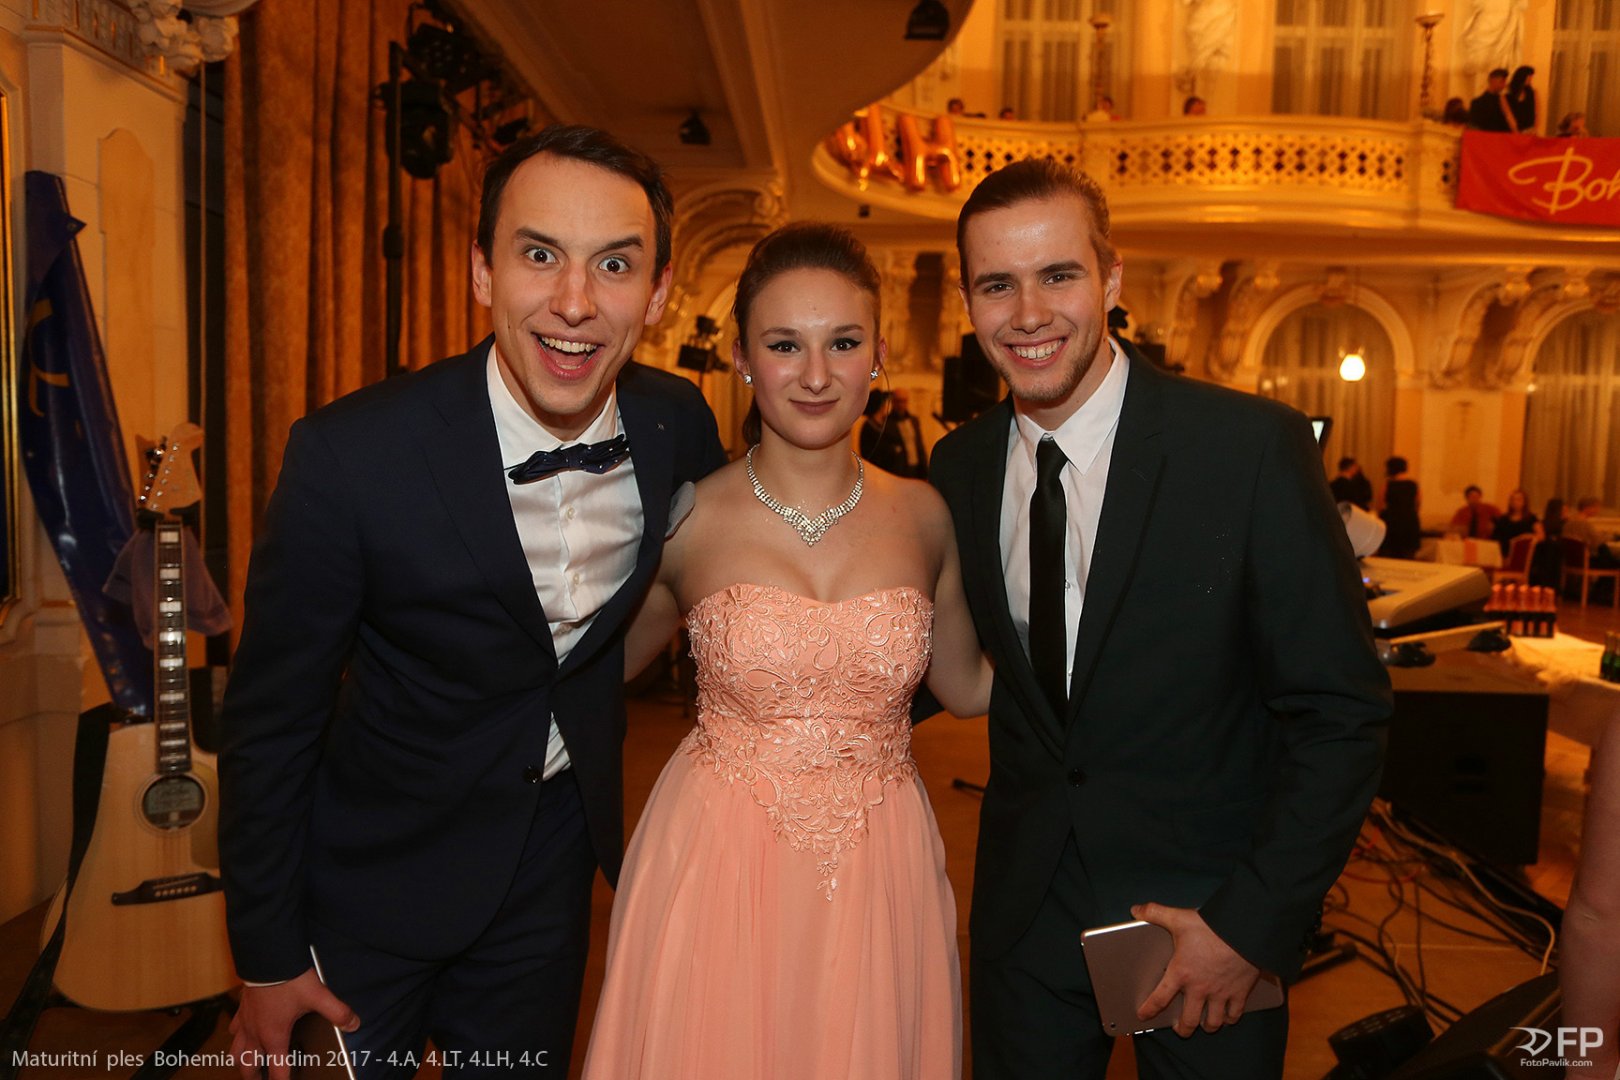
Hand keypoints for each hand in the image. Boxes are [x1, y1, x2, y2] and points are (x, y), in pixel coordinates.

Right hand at [230, 968, 358, 1079]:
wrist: (268, 957)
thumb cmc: (289, 979)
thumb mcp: (318, 996)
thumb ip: (337, 1012)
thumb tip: (353, 1024)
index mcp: (274, 1037)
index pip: (277, 1070)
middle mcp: (256, 1033)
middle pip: (248, 1066)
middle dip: (254, 1078)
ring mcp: (246, 1022)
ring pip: (235, 1051)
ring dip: (241, 1061)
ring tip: (247, 1066)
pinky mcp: (241, 1008)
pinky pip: (233, 1029)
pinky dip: (237, 1037)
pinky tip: (241, 1034)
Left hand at [1130, 903, 1260, 1037]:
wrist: (1244, 930)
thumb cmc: (1212, 926)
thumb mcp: (1179, 918)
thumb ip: (1155, 913)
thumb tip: (1136, 910)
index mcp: (1181, 972)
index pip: (1159, 998)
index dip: (1149, 1010)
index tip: (1144, 1015)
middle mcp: (1200, 988)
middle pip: (1188, 1021)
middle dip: (1182, 1029)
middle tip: (1179, 1028)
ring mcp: (1221, 993)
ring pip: (1212, 1022)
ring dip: (1207, 1026)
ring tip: (1203, 1025)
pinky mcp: (1240, 993)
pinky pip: (1234, 1014)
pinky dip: (1230, 1019)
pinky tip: (1227, 1017)